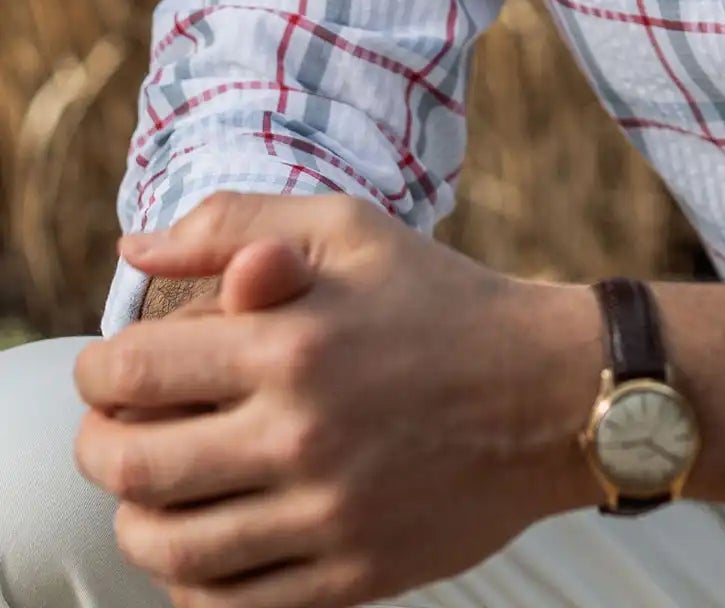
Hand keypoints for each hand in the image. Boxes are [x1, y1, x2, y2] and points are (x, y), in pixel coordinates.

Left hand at [73, 192, 597, 606]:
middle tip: (119, 429)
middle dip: (102, 445)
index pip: (134, 372)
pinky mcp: (354, 573)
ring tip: (158, 490)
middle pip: (132, 466)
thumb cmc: (447, 300)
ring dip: (138, 518)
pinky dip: (192, 583)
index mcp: (295, 341)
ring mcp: (327, 512)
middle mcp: (302, 432)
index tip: (113, 368)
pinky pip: (229, 605)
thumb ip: (240, 224)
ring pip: (168, 546)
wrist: (553, 390)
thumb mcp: (354, 229)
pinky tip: (207, 541)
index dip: (101, 369)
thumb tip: (135, 248)